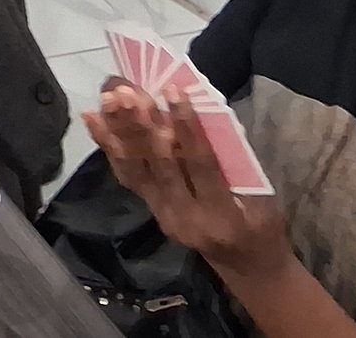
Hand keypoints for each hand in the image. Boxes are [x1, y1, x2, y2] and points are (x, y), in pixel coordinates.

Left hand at [88, 85, 291, 284]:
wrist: (246, 266)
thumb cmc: (262, 225)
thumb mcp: (262, 197)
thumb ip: (233, 159)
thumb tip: (204, 111)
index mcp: (222, 214)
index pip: (201, 164)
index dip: (186, 127)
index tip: (173, 91)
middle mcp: (186, 218)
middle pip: (159, 165)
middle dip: (142, 125)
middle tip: (128, 90)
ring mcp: (164, 216)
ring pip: (136, 169)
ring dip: (120, 130)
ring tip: (109, 98)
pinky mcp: (151, 211)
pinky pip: (128, 176)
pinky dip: (109, 146)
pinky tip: (92, 119)